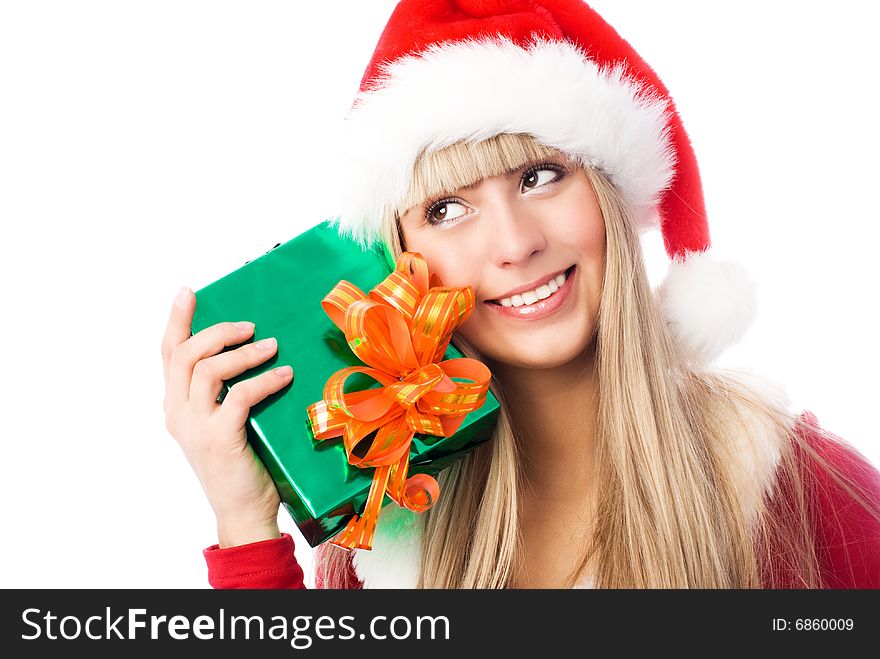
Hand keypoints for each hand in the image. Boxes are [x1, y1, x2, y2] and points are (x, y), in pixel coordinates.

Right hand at [161, 286, 292, 546]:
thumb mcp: (225, 422)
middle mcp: (179, 413)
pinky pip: (238, 396)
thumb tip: (254, 348)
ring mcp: (196, 428)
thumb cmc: (243, 463)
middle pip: (185, 354)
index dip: (177, 320)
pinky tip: (284, 374)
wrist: (244, 511)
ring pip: (208, 370)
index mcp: (176, 406)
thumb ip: (225, 392)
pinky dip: (263, 380)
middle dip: (217, 331)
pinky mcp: (220, 439)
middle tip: (249, 325)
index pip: (168, 354)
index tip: (188, 292)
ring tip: (272, 346)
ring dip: (244, 353)